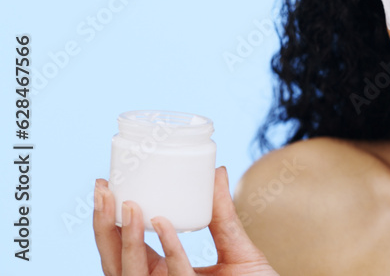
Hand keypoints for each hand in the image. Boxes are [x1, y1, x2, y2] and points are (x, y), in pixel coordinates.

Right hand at [94, 166, 279, 275]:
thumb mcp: (238, 248)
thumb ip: (224, 216)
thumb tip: (217, 171)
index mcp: (162, 274)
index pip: (125, 250)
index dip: (108, 222)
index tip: (105, 186)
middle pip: (116, 262)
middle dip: (104, 228)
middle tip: (105, 189)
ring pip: (133, 273)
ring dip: (127, 239)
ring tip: (130, 204)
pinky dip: (168, 249)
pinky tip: (163, 223)